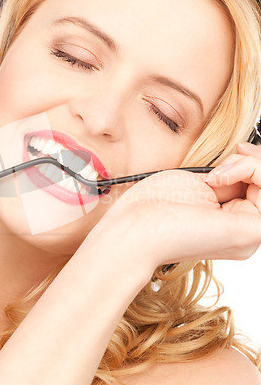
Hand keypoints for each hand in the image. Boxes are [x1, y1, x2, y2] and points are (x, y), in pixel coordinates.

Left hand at [83, 150, 260, 281]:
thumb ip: (227, 180)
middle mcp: (246, 232)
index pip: (260, 189)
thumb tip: (244, 165)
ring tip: (218, 172)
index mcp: (232, 223)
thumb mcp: (199, 185)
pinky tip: (221, 178)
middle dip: (256, 161)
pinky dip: (253, 171)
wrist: (136, 228)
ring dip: (253, 165)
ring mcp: (250, 234)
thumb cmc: (154, 208)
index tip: (239, 150)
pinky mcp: (252, 230)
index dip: (255, 164)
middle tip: (236, 153)